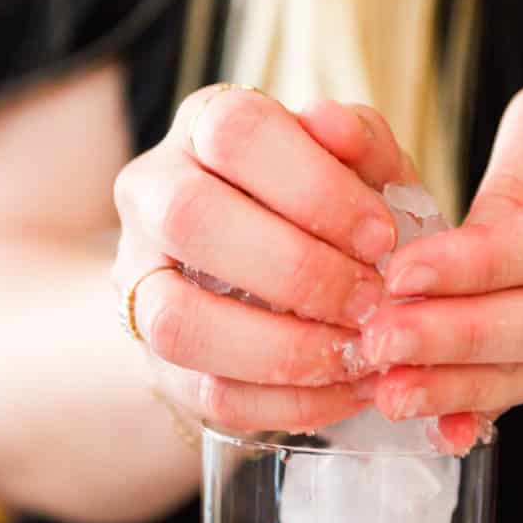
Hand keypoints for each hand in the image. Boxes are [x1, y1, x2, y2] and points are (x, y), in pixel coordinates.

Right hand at [112, 87, 413, 432]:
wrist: (275, 278)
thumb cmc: (329, 207)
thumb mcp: (361, 166)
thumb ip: (361, 141)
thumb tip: (332, 121)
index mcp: (205, 126)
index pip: (236, 132)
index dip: (314, 187)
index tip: (382, 236)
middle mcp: (153, 194)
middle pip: (189, 216)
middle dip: (297, 268)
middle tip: (370, 298)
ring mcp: (140, 281)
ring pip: (176, 319)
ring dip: (281, 347)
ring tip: (357, 351)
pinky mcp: (154, 359)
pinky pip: (205, 392)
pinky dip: (286, 401)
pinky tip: (345, 390)